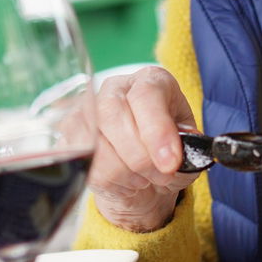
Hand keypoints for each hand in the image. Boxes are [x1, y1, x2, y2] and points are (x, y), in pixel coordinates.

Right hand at [88, 67, 202, 232]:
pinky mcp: (71, 135)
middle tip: (162, 175)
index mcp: (151, 80)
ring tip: (146, 176)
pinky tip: (126, 178)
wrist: (145, 175)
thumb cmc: (168, 154)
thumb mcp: (189, 151)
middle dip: (141, 157)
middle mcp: (116, 87)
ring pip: (99, 145)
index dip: (157, 132)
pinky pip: (87, 164)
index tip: (170, 162)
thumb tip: (175, 160)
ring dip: (129, 172)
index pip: (146, 96)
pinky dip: (113, 180)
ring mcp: (88, 109)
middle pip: (114, 116)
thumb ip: (188, 153)